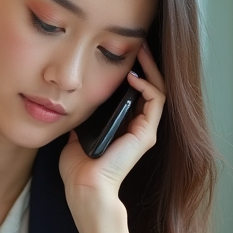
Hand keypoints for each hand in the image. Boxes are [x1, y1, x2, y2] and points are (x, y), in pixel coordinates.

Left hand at [58, 43, 165, 232]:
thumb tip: (75, 106)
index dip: (132, 72)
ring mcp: (144, 131)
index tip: (121, 54)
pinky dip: (147, 84)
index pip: (134, 94)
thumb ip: (82, 122)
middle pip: (149, 87)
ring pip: (157, 90)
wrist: (85, 189)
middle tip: (139, 42)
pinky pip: (155, 101)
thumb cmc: (79, 171)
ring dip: (150, 68)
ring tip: (141, 49)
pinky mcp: (146, 134)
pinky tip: (133, 75)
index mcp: (123, 129)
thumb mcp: (76, 137)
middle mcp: (138, 128)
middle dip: (145, 63)